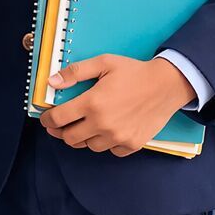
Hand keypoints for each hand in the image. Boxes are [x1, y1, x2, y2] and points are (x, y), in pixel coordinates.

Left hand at [40, 55, 195, 155]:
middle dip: (61, 132)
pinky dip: (105, 144)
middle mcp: (103, 123)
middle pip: (70, 138)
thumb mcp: (103, 63)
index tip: (46, 118)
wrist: (168, 84)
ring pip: (89, 146)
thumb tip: (52, 82)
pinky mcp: (133, 144)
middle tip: (61, 125)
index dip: (47, 120)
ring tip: (84, 127)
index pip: (58, 119)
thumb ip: (75, 72)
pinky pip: (111, 151)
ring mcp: (119, 136)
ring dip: (83, 138)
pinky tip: (105, 132)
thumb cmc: (134, 72)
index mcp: (92, 103)